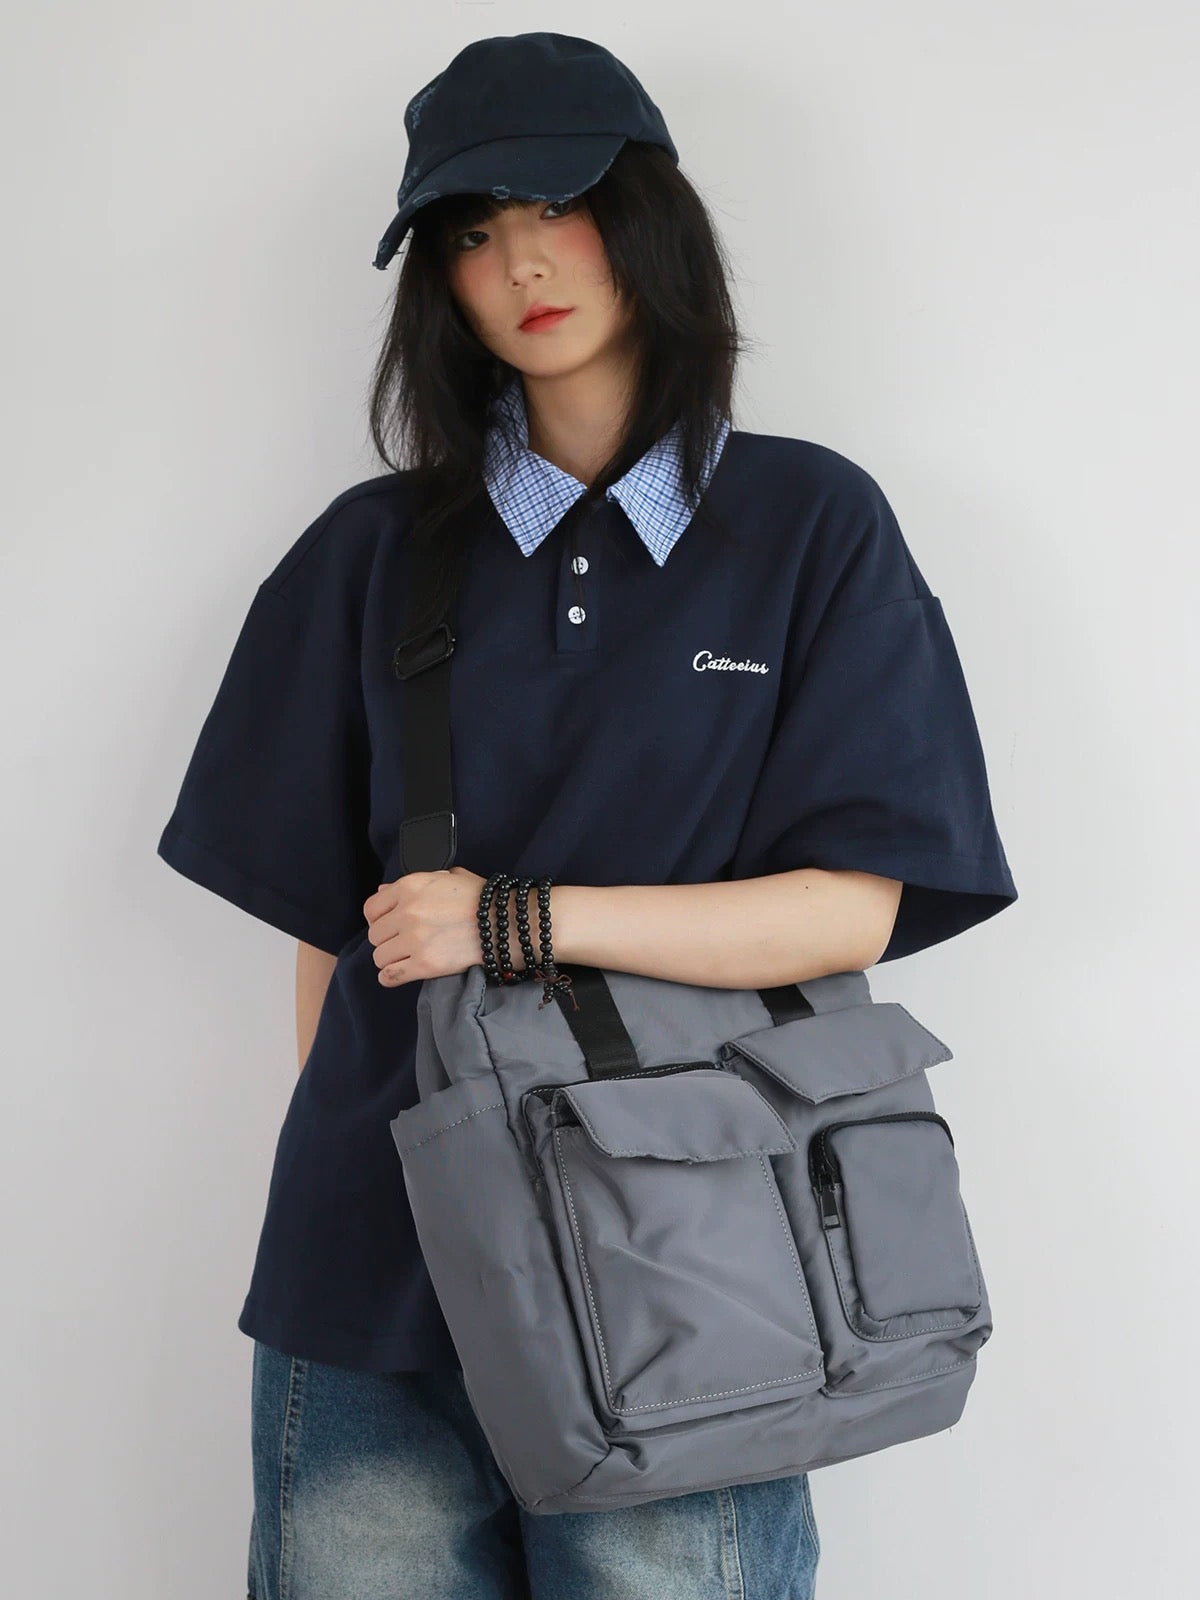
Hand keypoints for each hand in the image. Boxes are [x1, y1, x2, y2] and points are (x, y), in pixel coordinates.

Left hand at [363, 866, 488, 986]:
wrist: (506, 923)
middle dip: (387, 940)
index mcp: (410, 886)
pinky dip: (391, 977)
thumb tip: (383, 892)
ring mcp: (415, 939)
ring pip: (380, 957)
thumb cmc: (481, 899)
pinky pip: (390, 976)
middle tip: (403, 942)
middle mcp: (407, 912)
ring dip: (391, 959)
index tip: (389, 925)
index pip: (371, 908)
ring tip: (406, 957)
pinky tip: (400, 972)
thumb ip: (413, 884)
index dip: (378, 918)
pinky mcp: (425, 964)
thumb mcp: (447, 878)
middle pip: (375, 935)